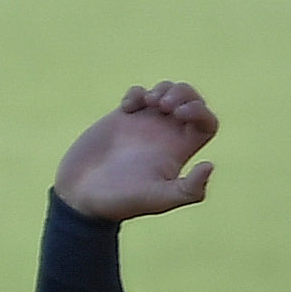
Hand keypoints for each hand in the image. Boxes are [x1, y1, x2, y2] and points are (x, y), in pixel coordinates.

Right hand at [53, 81, 217, 221]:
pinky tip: (127, 108)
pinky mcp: (120, 120)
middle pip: (191, 101)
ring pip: (166, 93)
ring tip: (149, 102)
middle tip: (164, 104)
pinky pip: (138, 93)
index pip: (206, 123)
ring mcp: (142, 126)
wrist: (80, 197)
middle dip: (183, 94)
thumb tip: (209, 165)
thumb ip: (188, 190)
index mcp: (178, 152)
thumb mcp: (158, 199)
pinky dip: (136, 93)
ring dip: (162, 89)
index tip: (180, 114)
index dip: (201, 111)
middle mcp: (164, 137)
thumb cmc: (120, 202)